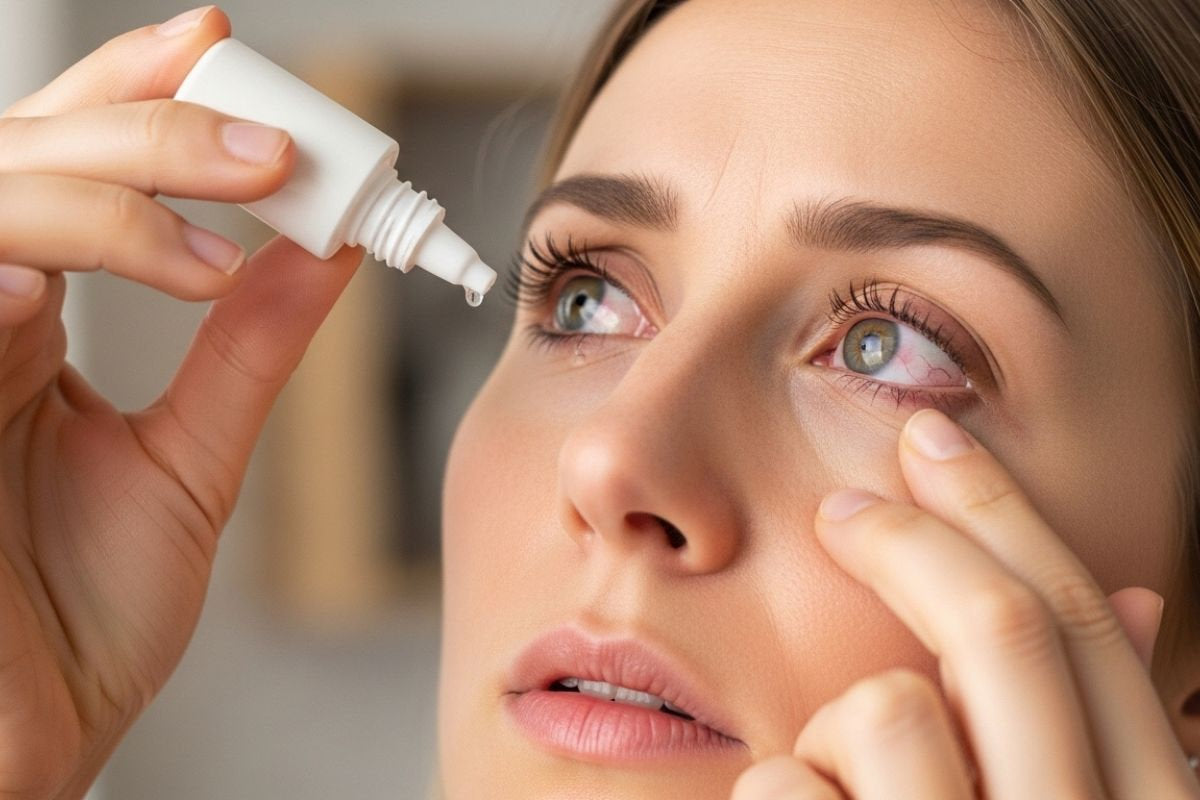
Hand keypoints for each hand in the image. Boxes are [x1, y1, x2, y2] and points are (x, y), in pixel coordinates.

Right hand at [0, 7, 360, 798]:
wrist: (32, 744)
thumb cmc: (81, 618)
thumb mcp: (189, 463)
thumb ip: (246, 350)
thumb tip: (327, 250)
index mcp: (26, 318)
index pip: (72, 163)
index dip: (135, 90)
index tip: (222, 45)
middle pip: (24, 158)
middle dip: (142, 130)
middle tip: (266, 147)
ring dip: (89, 194)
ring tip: (213, 233)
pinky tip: (45, 288)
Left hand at [731, 408, 1199, 798]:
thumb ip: (1099, 720)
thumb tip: (1133, 592)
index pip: (1082, 624)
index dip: (1002, 511)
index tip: (930, 435)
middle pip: (1001, 629)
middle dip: (909, 545)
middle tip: (839, 510)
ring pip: (883, 708)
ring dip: (835, 733)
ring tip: (840, 789)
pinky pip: (782, 780)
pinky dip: (779, 793)